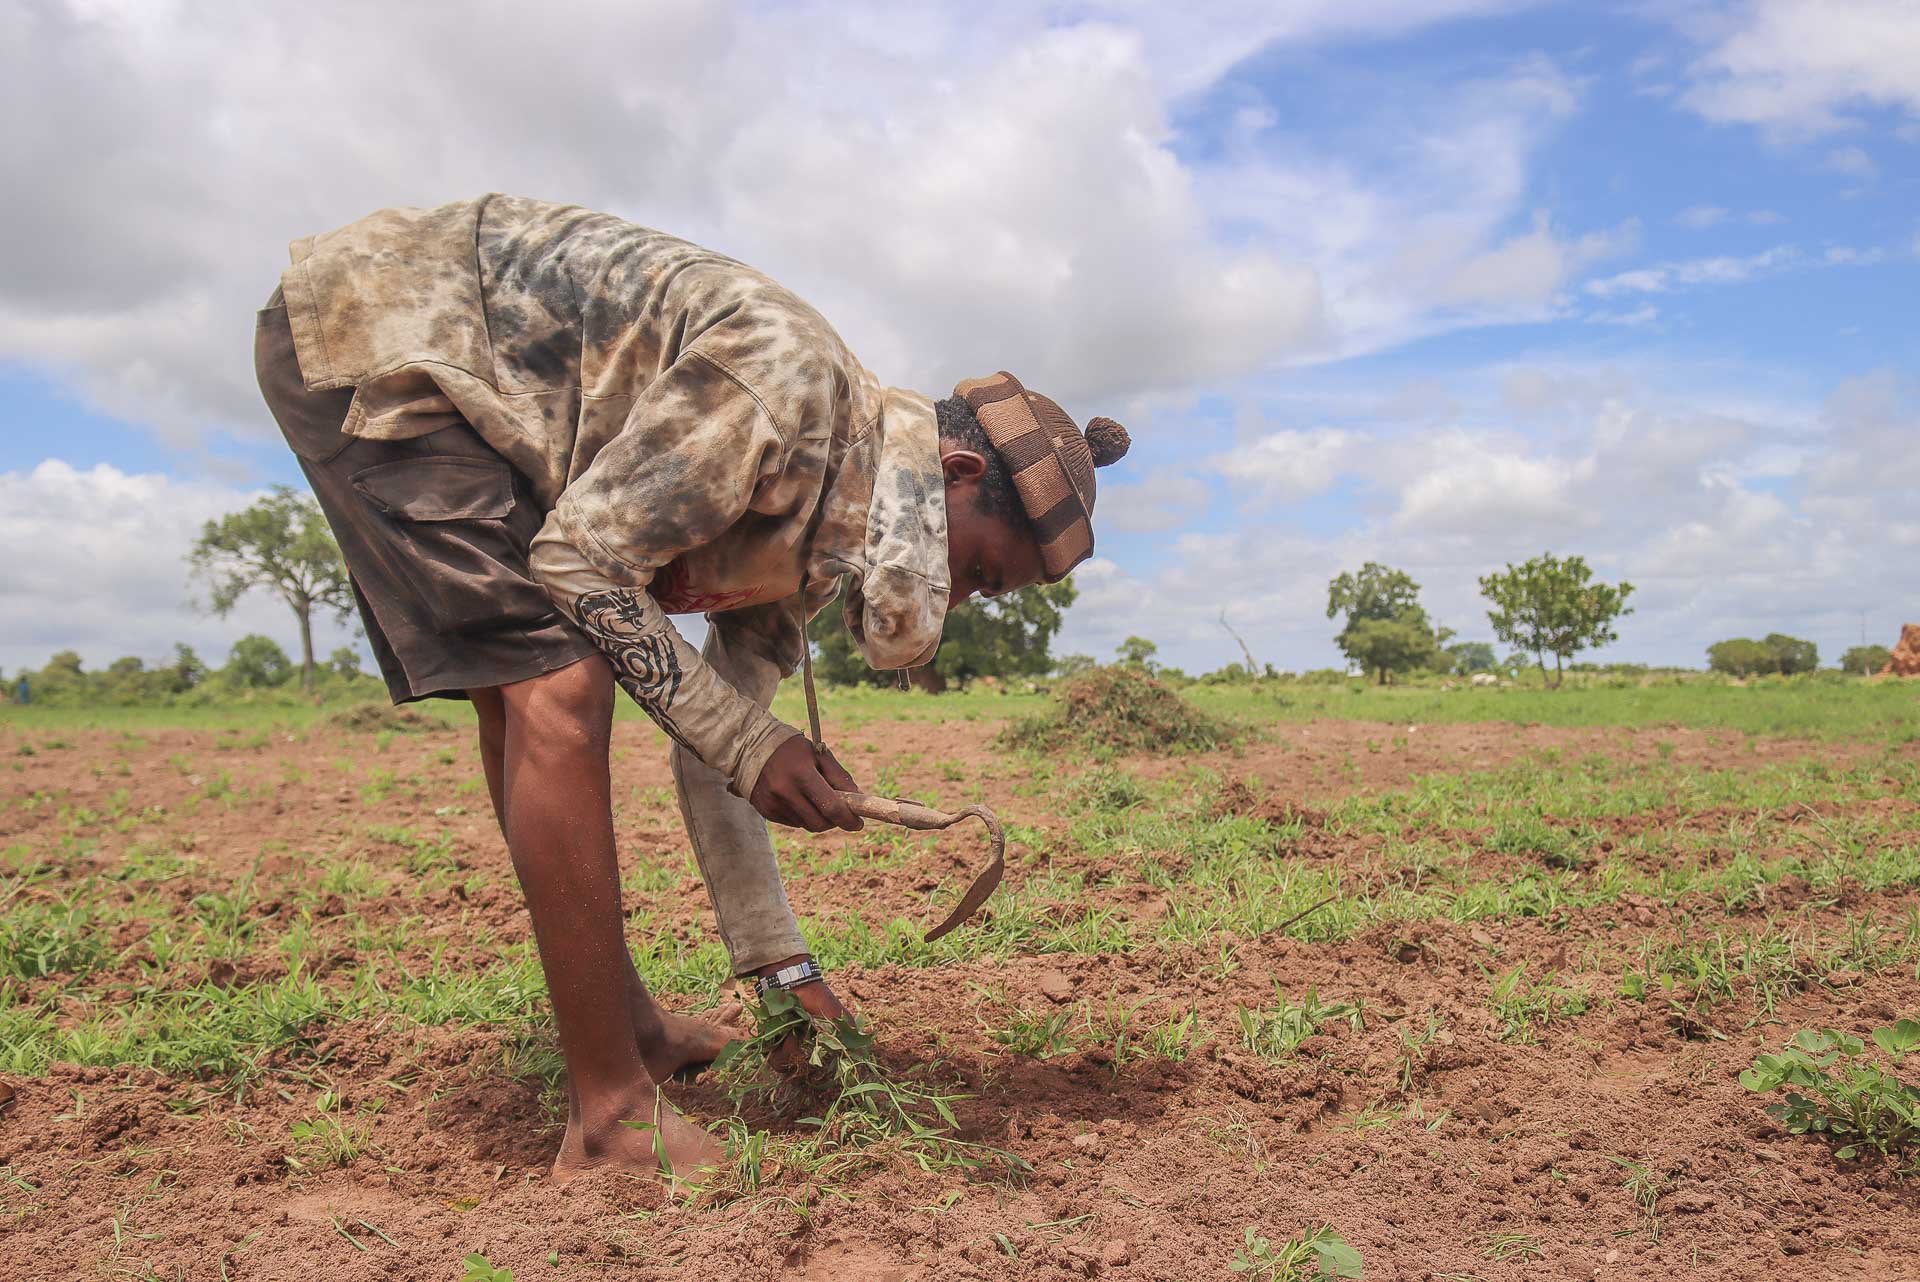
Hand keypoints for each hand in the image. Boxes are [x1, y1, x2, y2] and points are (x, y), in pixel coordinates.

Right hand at [749, 735, 864, 832]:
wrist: (750, 747)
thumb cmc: (792, 749)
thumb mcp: (818, 754)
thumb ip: (839, 776)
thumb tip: (858, 800)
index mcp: (801, 773)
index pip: (831, 806)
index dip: (848, 819)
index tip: (858, 823)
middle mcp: (785, 791)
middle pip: (819, 822)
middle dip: (834, 821)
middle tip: (840, 812)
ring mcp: (773, 803)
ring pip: (807, 825)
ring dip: (818, 818)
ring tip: (816, 799)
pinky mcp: (765, 811)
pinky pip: (793, 823)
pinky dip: (803, 816)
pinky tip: (798, 799)